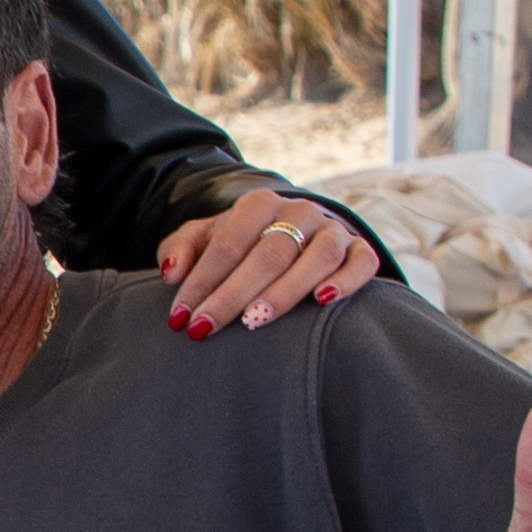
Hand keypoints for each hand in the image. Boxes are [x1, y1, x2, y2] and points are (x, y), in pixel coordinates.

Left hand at [158, 189, 378, 336]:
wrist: (299, 233)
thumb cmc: (245, 243)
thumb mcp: (208, 238)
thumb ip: (182, 248)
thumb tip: (170, 273)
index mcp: (259, 204)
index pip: (229, 242)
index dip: (203, 280)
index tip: (181, 318)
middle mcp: (299, 212)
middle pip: (269, 252)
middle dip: (234, 293)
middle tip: (207, 327)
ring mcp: (333, 229)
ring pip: (316, 257)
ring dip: (285, 290)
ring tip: (254, 320)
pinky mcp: (360, 249)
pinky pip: (362, 263)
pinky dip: (345, 281)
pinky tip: (322, 302)